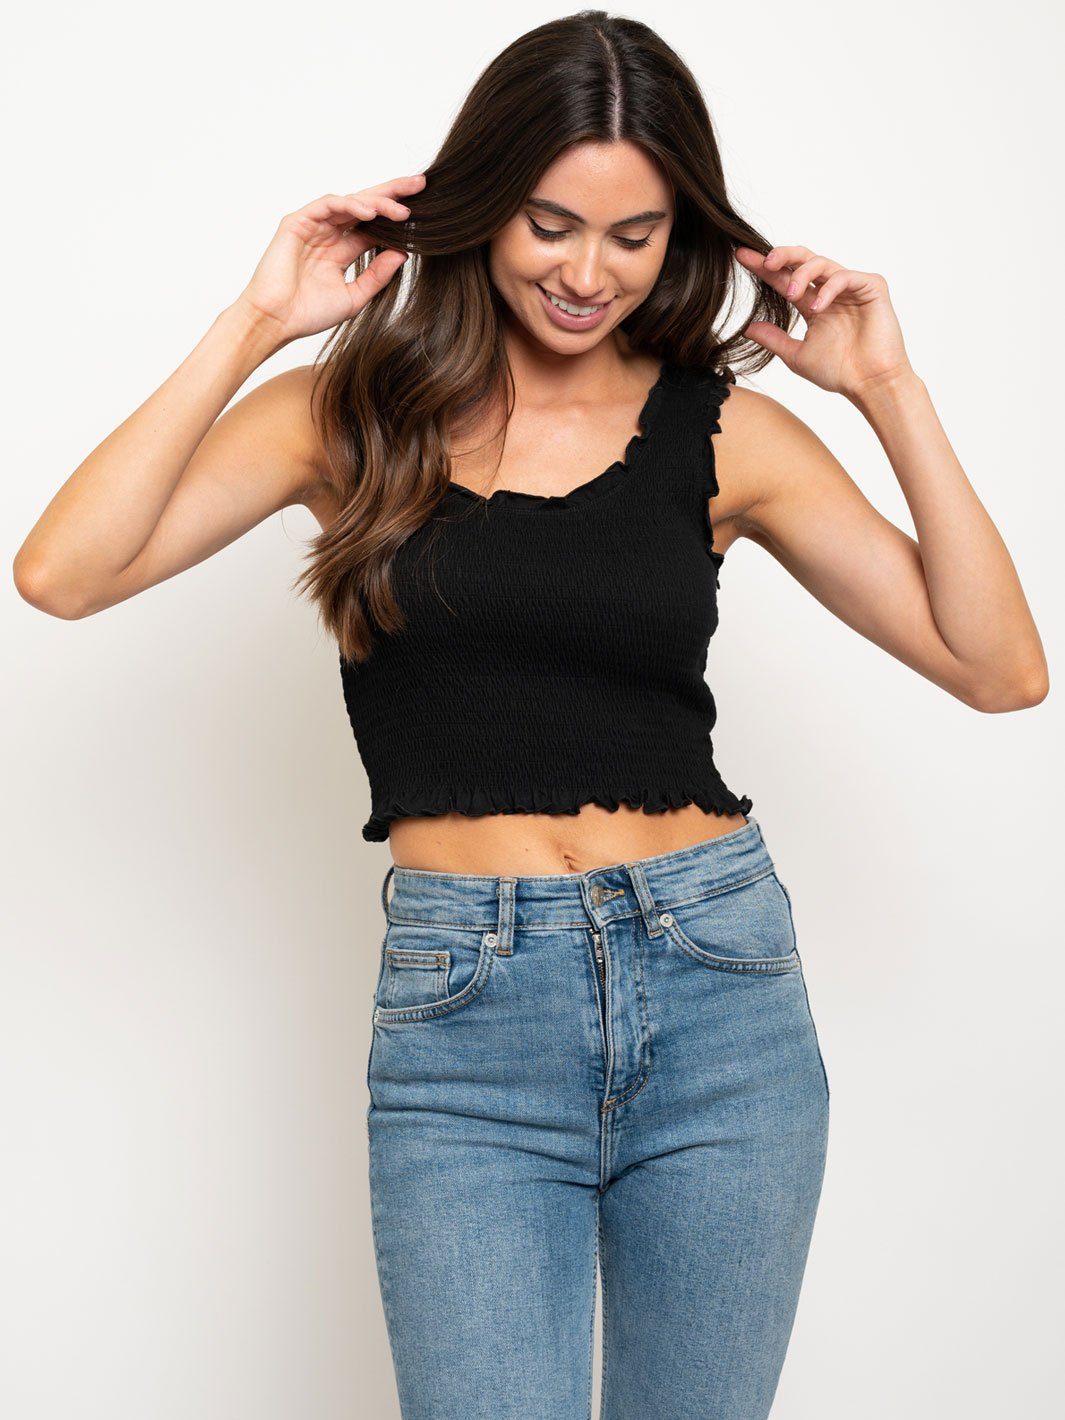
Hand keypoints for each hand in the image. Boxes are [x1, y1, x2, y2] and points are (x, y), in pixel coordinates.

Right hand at [233, 174, 425, 344]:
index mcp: (342, 250)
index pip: (375, 226)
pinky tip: (370, 212)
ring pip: (350, 202)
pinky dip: (350, 205)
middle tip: (421, 185)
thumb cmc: (308, 313)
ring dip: (377, 202)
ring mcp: (313, 226)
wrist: (276, 321)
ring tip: (400, 210)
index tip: (425, 212)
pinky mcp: (297, 222)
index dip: (397, 217)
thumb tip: (403, 253)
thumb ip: (377, 275)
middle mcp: (329, 234)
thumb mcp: (355, 296)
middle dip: (393, 194)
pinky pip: (327, 205)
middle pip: (366, 206)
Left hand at [736, 245, 914, 400]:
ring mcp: (851, 287)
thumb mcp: (796, 355)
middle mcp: (831, 292)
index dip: (764, 268)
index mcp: (813, 304)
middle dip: (783, 255)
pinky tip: (817, 307)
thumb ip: (773, 339)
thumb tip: (746, 328)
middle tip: (765, 261)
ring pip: (822, 263)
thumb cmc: (839, 372)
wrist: (870, 384)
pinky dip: (828, 288)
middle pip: (804, 260)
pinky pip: (845, 276)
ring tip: (790, 293)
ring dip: (802, 273)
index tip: (741, 257)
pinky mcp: (872, 287)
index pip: (785, 279)